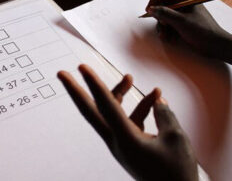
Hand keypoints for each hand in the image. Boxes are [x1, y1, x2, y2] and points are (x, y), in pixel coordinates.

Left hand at [58, 65, 197, 180]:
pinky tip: (154, 98)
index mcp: (126, 140)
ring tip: (129, 77)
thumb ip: (164, 115)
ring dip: (119, 94)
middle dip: (76, 91)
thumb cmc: (177, 172)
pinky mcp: (129, 144)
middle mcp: (117, 141)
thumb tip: (157, 100)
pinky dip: (139, 109)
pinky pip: (127, 120)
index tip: (81, 68)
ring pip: (111, 112)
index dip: (94, 85)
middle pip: (91, 111)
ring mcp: (121, 143)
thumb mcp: (175, 139)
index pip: (105, 106)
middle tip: (61, 74)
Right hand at [146, 0, 231, 61]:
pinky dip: (166, 31)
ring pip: (164, 16)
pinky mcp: (182, 24)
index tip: (148, 10)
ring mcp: (183, 15)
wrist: (215, 45)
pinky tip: (169, 38)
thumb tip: (151, 9)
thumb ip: (165, 13)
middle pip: (163, 5)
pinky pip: (169, 24)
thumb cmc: (202, 31)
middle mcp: (183, 5)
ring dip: (161, 26)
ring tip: (165, 36)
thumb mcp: (181, 21)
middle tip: (162, 24)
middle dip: (159, 16)